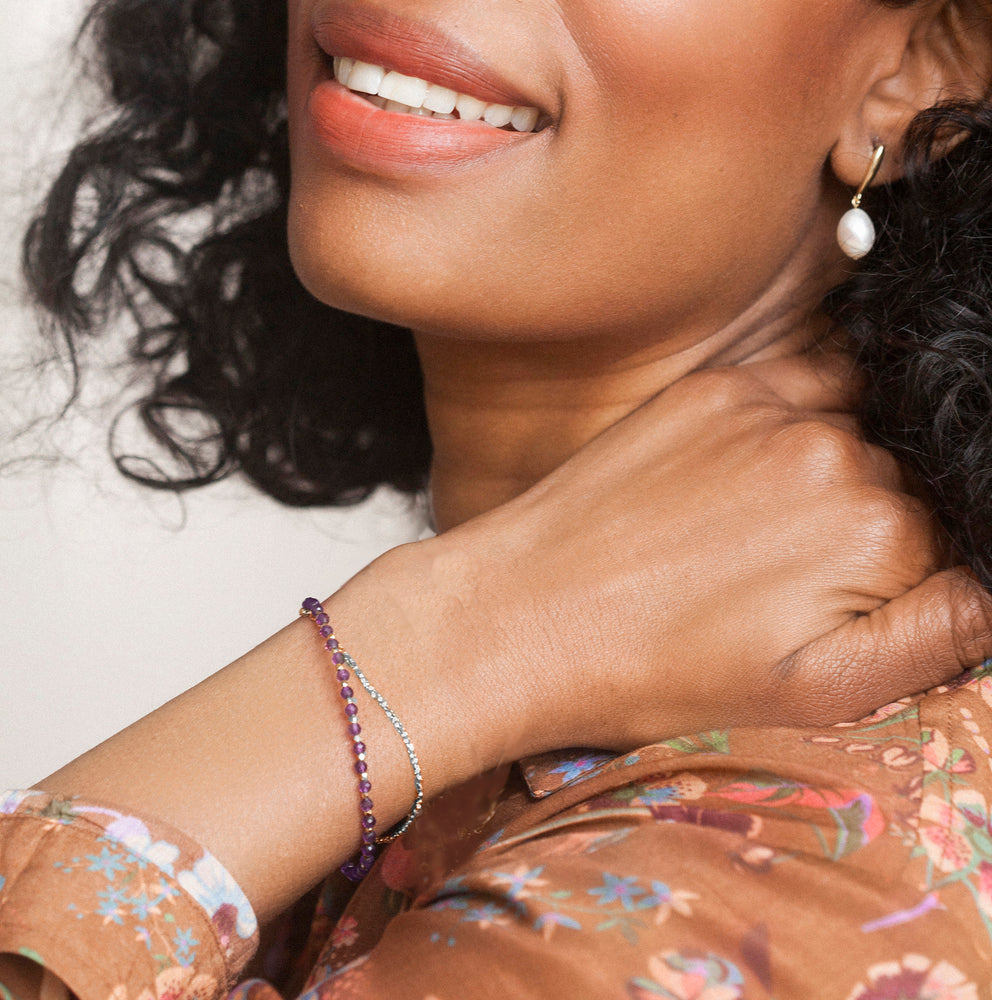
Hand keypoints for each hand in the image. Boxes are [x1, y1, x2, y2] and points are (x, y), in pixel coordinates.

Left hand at [364, 352, 991, 759]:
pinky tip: (766, 465)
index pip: (951, 548)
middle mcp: (838, 454)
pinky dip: (811, 414)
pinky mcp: (715, 389)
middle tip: (791, 582)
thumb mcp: (810, 694)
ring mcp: (771, 409)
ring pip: (861, 430)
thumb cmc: (655, 672)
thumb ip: (930, 637)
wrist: (523, 617)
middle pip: (906, 487)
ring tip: (765, 532)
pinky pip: (805, 380)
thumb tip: (989, 588)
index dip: (909, 583)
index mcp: (876, 538)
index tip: (849, 607)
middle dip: (874, 532)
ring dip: (844, 473)